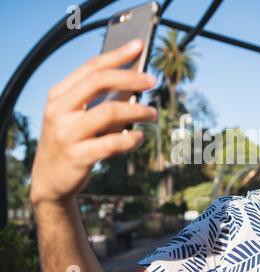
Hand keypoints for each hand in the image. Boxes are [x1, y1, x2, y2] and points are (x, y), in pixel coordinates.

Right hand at [30, 39, 156, 205]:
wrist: (50, 180)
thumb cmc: (71, 143)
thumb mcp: (77, 118)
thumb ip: (100, 103)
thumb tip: (135, 85)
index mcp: (58, 96)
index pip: (91, 68)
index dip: (117, 55)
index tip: (140, 46)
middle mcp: (59, 111)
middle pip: (100, 82)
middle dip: (131, 78)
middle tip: (152, 81)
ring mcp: (66, 134)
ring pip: (110, 112)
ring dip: (137, 111)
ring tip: (152, 114)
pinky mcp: (77, 156)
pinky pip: (113, 143)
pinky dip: (132, 139)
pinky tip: (139, 138)